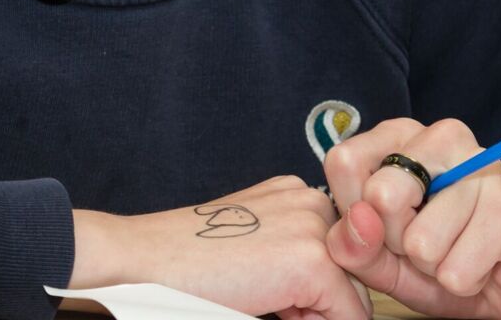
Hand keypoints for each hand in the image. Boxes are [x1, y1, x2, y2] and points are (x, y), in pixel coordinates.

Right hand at [69, 175, 374, 319]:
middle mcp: (312, 199)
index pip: (343, 251)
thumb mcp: (255, 244)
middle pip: (354, 273)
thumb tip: (341, 294)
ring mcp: (315, 228)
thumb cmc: (187, 260)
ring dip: (318, 313)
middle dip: (322, 301)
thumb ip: (295, 250)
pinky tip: (270, 308)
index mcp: (296, 193)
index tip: (281, 293)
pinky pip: (349, 317)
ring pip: (355, 296)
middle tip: (270, 301)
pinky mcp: (313, 262)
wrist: (145, 262)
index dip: (317, 287)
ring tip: (267, 302)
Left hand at [320, 118, 500, 319]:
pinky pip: (455, 270)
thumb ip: (352, 243)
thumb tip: (358, 219)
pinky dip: (463, 282)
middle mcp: (442, 138)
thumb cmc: (441, 259)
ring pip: (419, 242)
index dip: (355, 212)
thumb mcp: (382, 257)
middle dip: (396, 241)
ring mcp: (481, 168)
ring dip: (433, 266)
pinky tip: (482, 264)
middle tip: (425, 243)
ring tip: (457, 252)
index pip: (344, 162)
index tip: (384, 223)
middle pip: (381, 195)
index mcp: (402, 136)